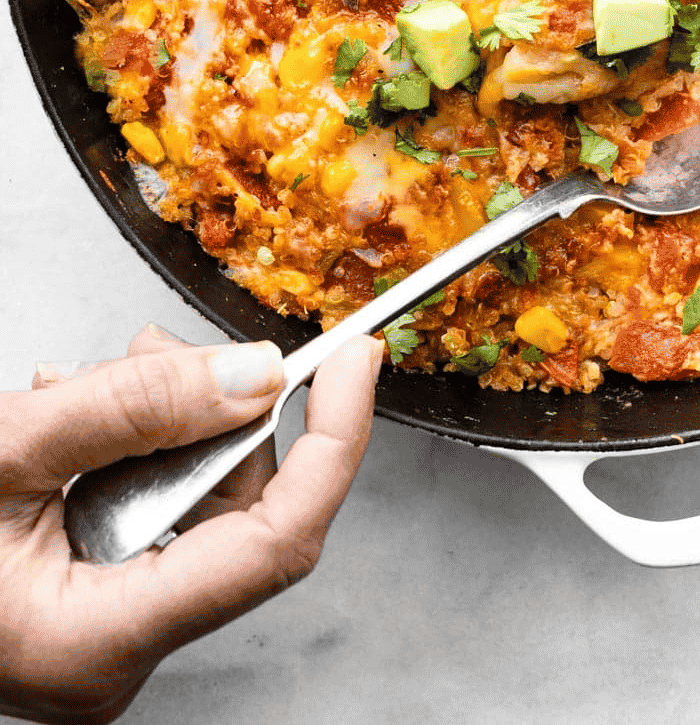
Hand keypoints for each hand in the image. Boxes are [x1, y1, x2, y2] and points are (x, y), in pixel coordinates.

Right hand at [0, 322, 382, 722]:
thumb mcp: (6, 450)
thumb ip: (132, 408)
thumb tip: (252, 372)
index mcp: (99, 642)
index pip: (276, 545)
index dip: (335, 444)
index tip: (359, 361)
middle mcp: (115, 653)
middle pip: (234, 513)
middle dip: (209, 413)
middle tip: (152, 351)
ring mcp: (102, 633)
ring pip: (190, 503)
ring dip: (154, 425)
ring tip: (78, 389)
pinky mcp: (87, 602)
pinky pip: (145, 512)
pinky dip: (123, 451)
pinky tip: (67, 418)